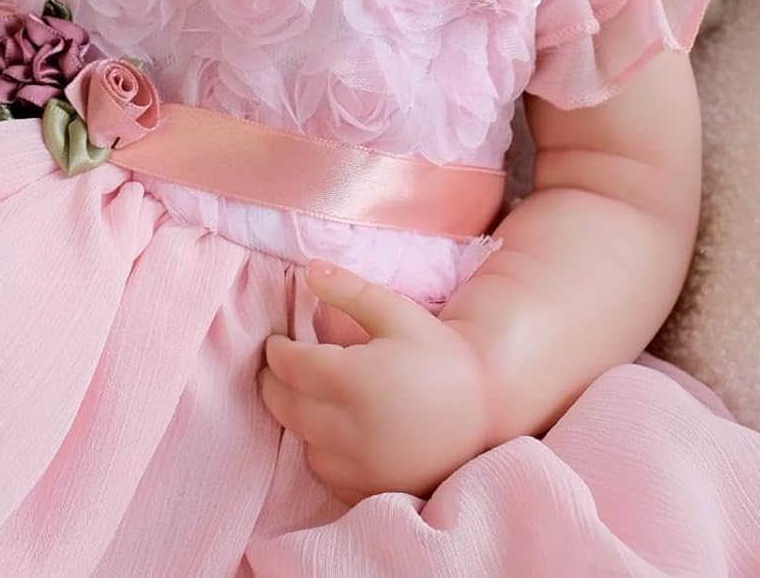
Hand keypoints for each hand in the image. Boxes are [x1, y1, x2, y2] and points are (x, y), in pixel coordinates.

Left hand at [258, 260, 494, 504]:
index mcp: (351, 379)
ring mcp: (360, 466)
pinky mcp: (371, 489)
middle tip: (279, 367)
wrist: (485, 408)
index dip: (276, 351)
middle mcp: (350, 428)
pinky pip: (327, 472)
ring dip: (298, 418)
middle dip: (274, 383)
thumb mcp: (396, 312)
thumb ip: (348, 289)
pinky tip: (335, 429)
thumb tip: (308, 269)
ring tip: (308, 395)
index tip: (276, 341)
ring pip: (302, 441)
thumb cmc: (438, 353)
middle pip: (285, 406)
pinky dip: (323, 451)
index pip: (289, 366)